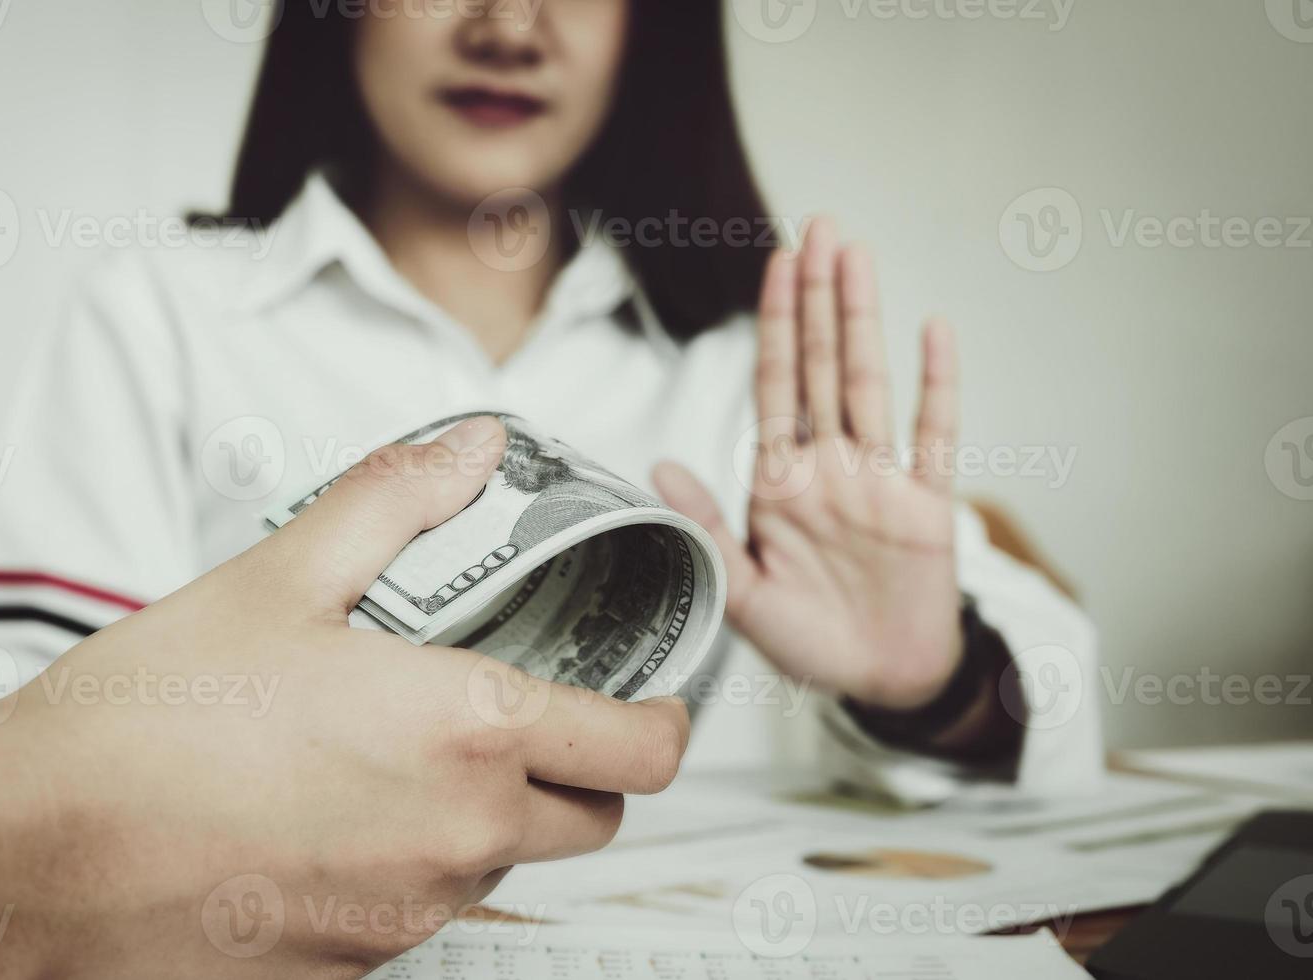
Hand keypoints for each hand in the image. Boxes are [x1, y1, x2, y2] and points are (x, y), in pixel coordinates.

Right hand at [0, 416, 689, 979]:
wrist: (33, 850)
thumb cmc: (150, 717)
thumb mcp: (282, 575)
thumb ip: (396, 502)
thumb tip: (471, 450)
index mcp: (466, 733)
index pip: (643, 754)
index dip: (665, 724)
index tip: (648, 704)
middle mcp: (457, 838)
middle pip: (592, 820)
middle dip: (581, 774)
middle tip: (526, 723)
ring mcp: (406, 916)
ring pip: (504, 870)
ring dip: (488, 820)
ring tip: (403, 760)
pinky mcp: (351, 972)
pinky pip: (419, 919)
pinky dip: (408, 872)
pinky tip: (334, 822)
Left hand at [655, 218, 961, 710]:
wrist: (879, 682)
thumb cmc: (809, 641)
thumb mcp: (741, 592)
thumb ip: (705, 527)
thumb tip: (658, 465)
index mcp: (782, 482)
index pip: (775, 386)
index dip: (775, 325)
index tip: (775, 266)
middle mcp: (832, 467)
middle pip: (822, 365)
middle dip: (818, 297)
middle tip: (818, 227)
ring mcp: (881, 481)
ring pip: (870, 383)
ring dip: (863, 319)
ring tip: (858, 255)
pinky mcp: (928, 506)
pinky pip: (935, 436)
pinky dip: (938, 385)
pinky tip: (934, 332)